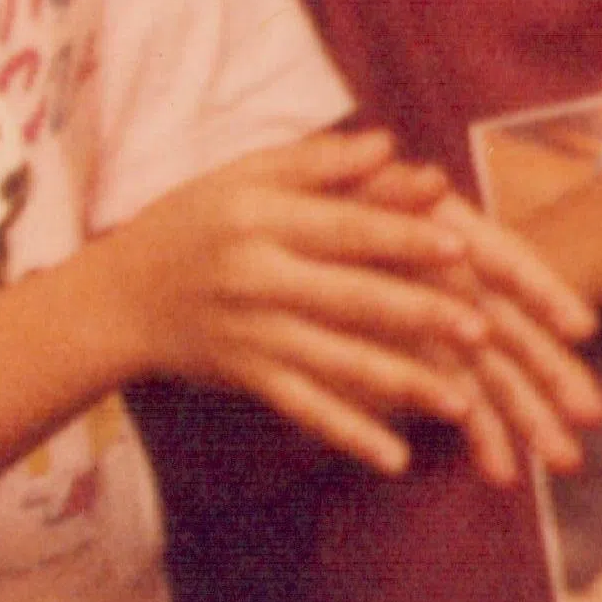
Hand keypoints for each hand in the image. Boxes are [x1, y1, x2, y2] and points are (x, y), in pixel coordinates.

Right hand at [105, 126, 601, 483]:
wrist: (118, 297)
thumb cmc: (194, 222)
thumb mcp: (243, 176)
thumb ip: (318, 162)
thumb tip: (392, 143)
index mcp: (261, 218)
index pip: (344, 229)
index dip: (402, 237)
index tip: (462, 246)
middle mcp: (257, 278)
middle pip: (349, 298)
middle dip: (418, 316)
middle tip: (483, 332)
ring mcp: (252, 333)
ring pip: (336, 362)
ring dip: (401, 384)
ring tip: (462, 404)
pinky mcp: (247, 376)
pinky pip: (305, 408)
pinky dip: (349, 433)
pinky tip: (396, 458)